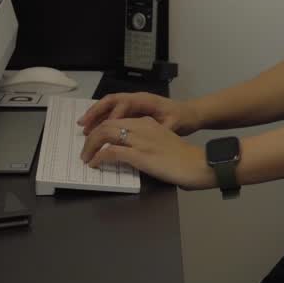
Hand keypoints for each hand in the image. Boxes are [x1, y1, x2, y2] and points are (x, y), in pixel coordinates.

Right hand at [77, 92, 201, 136]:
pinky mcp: (133, 110)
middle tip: (83, 125)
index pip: (123, 104)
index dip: (111, 116)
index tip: (102, 130)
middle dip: (95, 112)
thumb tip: (146, 135)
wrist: (190, 114)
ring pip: (110, 105)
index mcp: (145, 100)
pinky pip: (114, 111)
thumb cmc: (182, 118)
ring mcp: (134, 103)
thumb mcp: (173, 125)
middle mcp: (137, 99)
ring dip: (96, 115)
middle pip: (111, 101)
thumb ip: (159, 128)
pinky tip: (95, 129)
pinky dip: (102, 118)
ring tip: (83, 127)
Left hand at [81, 117, 215, 190]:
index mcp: (148, 123)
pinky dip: (99, 157)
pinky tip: (95, 164)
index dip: (102, 127)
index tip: (94, 137)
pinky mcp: (139, 155)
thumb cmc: (185, 158)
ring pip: (105, 134)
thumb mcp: (165, 142)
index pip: (118, 118)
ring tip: (86, 157)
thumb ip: (150, 141)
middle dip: (92, 136)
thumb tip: (135, 152)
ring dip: (91, 146)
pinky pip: (111, 152)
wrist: (198, 164)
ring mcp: (140, 140)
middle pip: (108, 124)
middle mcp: (142, 127)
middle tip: (85, 150)